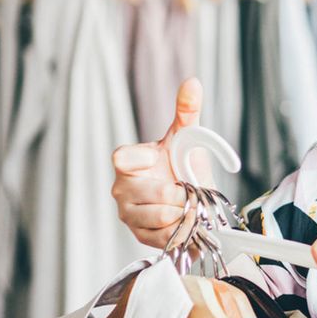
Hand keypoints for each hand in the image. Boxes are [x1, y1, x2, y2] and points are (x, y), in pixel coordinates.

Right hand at [111, 78, 215, 248]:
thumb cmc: (184, 166)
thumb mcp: (188, 138)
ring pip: (158, 215)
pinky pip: (164, 235)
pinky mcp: (140, 235)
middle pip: (147, 192)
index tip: (158, 159)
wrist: (196, 200)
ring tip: (186, 203)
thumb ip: (187, 111)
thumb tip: (193, 82)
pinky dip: (181, 228)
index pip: (121, 158)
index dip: (141, 160)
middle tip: (187, 187)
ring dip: (182, 210)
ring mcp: (128, 213)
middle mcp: (122, 188)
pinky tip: (183, 219)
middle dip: (177, 191)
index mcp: (128, 161)